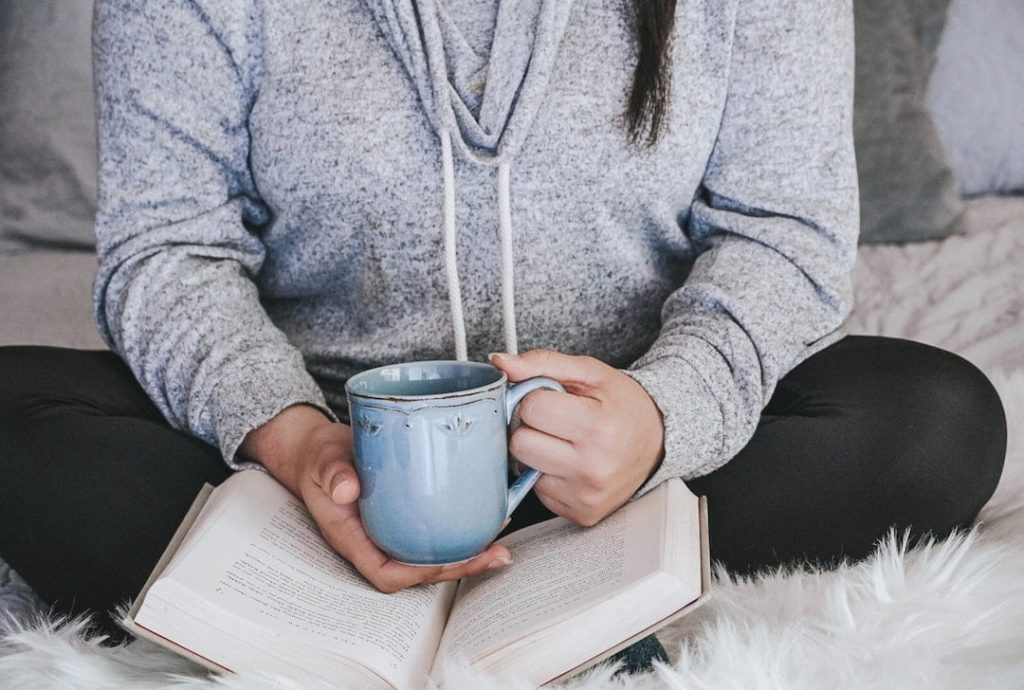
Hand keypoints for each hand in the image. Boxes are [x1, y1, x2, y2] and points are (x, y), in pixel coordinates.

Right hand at [239, 404, 511, 591]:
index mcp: (353, 539)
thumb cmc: (318, 458)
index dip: (420, 575)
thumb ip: (332, 474)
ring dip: (466, 554)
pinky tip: (487, 518)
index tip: (451, 564)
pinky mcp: (406, 514)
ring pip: (430, 554)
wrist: (317, 448)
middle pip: (419, 571)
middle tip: (495, 556)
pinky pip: (434, 532)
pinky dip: (460, 531)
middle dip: (458, 569)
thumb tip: (346, 489)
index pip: (387, 574)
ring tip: (499, 546)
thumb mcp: (322, 461)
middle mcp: (375, 541)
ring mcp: (391, 530)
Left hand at [490, 350, 664, 526]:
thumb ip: (542, 364)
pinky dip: (548, 475)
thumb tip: (501, 362)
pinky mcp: (581, 514)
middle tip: (555, 421)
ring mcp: (587, 496)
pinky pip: (538, 492)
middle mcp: (594, 468)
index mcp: (598, 428)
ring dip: (537, 453)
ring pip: (524, 470)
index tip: (554, 399)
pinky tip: (570, 464)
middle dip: (530, 427)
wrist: (658, 441)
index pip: (531, 409)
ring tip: (564, 442)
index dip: (536, 398)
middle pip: (520, 444)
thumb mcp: (590, 373)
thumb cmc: (622, 405)